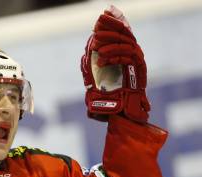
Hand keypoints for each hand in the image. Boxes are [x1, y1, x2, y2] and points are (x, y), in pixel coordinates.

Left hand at [81, 6, 149, 122]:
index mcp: (125, 53)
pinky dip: (113, 57)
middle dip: (109, 29)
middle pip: (124, 33)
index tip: (105, 13)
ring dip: (108, 45)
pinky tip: (101, 62)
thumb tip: (85, 56)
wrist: (121, 114)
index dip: (114, 21)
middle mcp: (133, 54)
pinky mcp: (140, 68)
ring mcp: (137, 60)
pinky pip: (128, 56)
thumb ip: (92, 69)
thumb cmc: (110, 100)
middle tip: (94, 34)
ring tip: (96, 51)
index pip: (121, 31)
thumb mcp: (96, 81)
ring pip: (125, 44)